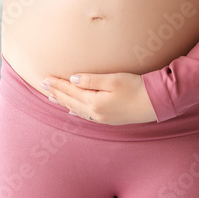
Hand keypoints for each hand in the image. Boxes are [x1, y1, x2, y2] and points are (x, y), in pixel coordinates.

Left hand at [39, 71, 157, 125]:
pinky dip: (75, 111)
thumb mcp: (113, 79)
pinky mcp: (109, 119)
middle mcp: (96, 113)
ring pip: (76, 109)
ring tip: (52, 96)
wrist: (156, 103)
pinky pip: (86, 116)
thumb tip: (72, 79)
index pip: (70, 91)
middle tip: (42, 85)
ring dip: (63, 102)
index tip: (44, 78)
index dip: (57, 84)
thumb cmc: (136, 87)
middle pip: (70, 101)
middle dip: (56, 93)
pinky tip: (72, 110)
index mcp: (94, 102)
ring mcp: (102, 118)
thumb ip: (91, 80)